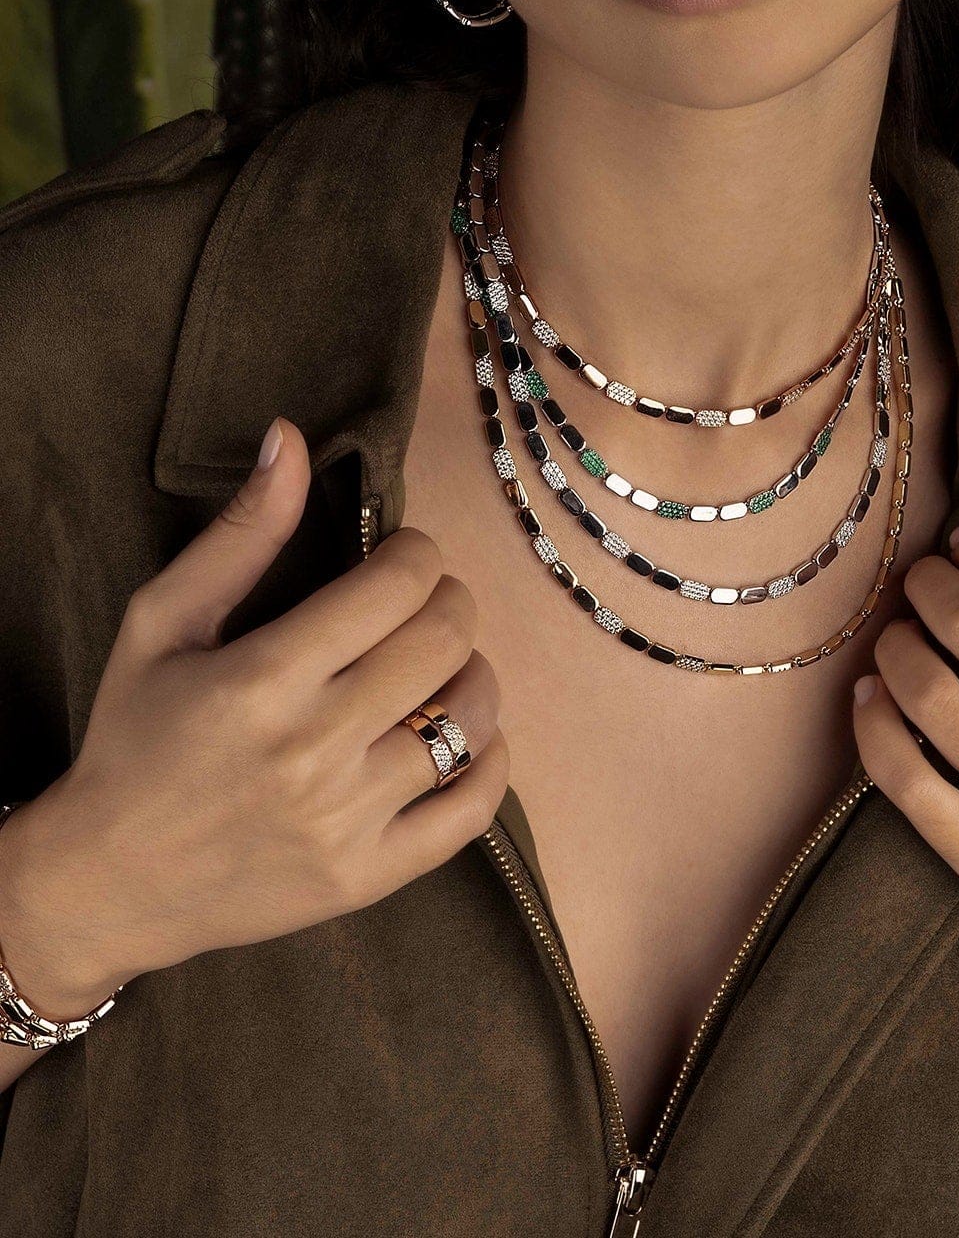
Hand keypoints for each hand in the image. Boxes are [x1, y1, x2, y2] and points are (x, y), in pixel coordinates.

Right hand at [0, 418, 508, 1017]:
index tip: (402, 557)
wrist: (109, 880)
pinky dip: (489, 764)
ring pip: (471, 720)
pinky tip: (467, 738)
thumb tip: (291, 438)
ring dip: (472, 677)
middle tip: (424, 604)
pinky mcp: (368, 877)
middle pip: (445, 641)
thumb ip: (241, 532)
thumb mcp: (163, 621)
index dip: (418, 554)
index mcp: (265, 676)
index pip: (399, 585)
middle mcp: (315, 748)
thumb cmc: (136, 736)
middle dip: (449, 602)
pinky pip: (471, 811)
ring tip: (440, 668)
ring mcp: (347, 820)